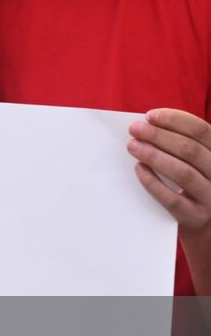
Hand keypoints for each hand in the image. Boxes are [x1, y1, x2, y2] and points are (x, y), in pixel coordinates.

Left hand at [127, 109, 210, 231]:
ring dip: (155, 156)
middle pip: (191, 150)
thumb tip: (147, 125)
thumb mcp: (193, 160)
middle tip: (135, 129)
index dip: (175, 120)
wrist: (202, 220)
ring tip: (132, 146)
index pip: (202, 130)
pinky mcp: (195, 216)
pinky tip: (138, 169)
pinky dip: (153, 182)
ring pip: (184, 173)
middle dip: (159, 136)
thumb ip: (178, 143)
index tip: (150, 116)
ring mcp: (210, 197)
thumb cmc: (191, 181)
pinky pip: (172, 199)